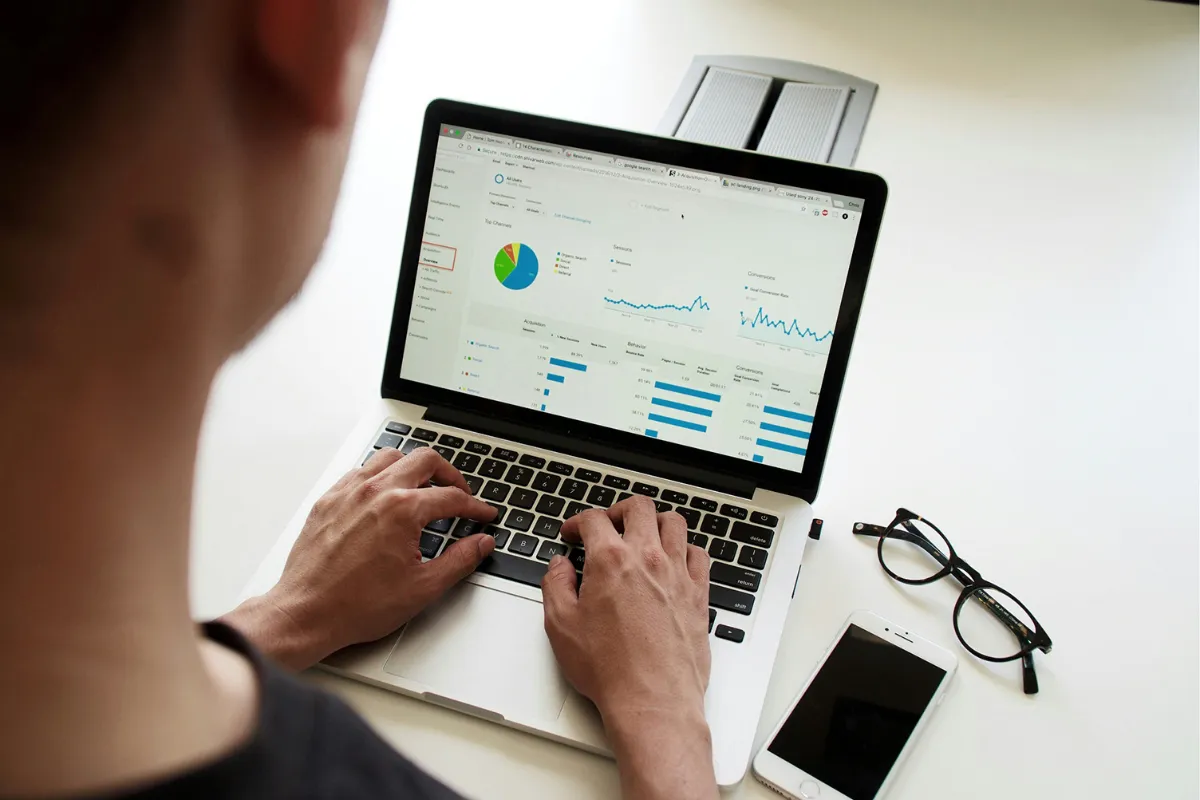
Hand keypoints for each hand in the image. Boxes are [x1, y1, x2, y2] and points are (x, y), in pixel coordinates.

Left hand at [224, 447, 496, 669]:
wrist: (307, 613)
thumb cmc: (357, 605)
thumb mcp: (422, 588)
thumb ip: (460, 560)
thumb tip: (481, 544)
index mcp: (403, 510)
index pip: (452, 497)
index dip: (475, 507)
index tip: (482, 515)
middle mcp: (376, 492)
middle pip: (425, 460)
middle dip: (450, 475)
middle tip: (460, 493)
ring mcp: (349, 492)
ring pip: (390, 457)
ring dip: (413, 468)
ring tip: (423, 487)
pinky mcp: (328, 500)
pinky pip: (359, 471)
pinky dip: (379, 476)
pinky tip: (384, 494)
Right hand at [542, 497, 716, 799]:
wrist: (653, 700)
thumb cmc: (610, 669)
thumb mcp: (561, 626)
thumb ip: (556, 586)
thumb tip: (559, 567)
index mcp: (611, 561)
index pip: (594, 520)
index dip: (577, 522)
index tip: (572, 534)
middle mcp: (648, 559)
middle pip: (639, 508)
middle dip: (617, 511)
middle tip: (608, 525)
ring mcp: (678, 574)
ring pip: (674, 523)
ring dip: (655, 522)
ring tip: (643, 534)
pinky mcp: (698, 594)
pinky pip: (699, 554)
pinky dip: (685, 549)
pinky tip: (675, 560)